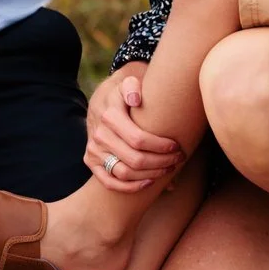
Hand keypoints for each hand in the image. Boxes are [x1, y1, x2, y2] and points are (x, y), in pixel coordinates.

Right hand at [83, 66, 182, 193]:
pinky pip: (109, 182)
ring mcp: (94, 150)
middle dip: (161, 161)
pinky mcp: (91, 161)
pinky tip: (149, 182)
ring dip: (150, 174)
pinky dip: (130, 187)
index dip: (160, 146)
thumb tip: (136, 100)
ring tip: (167, 169)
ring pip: (124, 173)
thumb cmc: (125, 93)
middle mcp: (100, 135)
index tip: (176, 146)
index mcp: (110, 115)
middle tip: (177, 159)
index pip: (138, 139)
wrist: (103, 100)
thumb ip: (133, 87)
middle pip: (134, 159)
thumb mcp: (129, 82)